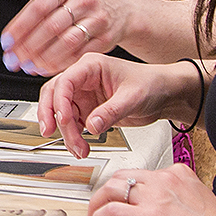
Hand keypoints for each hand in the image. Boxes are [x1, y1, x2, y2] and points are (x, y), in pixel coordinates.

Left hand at [1, 0, 139, 75]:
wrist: (122, 8)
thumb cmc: (83, 4)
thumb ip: (39, 14)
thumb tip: (11, 41)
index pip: (37, 8)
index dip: (19, 28)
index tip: (6, 43)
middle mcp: (82, 0)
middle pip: (50, 26)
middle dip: (29, 47)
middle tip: (16, 60)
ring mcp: (96, 18)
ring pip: (66, 42)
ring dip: (44, 58)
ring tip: (31, 67)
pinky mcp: (106, 37)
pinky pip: (80, 54)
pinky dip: (61, 64)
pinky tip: (48, 69)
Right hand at [37, 53, 193, 156]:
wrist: (165, 94)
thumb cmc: (152, 84)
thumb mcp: (133, 97)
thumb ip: (111, 111)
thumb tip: (91, 125)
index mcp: (91, 66)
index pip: (65, 81)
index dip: (60, 101)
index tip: (65, 120)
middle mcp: (84, 79)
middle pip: (55, 95)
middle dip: (51, 115)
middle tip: (51, 133)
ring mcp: (84, 95)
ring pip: (62, 113)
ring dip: (66, 133)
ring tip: (79, 148)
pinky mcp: (89, 110)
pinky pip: (73, 124)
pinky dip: (74, 137)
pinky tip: (82, 146)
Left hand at [84, 165, 215, 215]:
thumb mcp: (195, 207)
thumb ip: (173, 205)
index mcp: (179, 175)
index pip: (142, 175)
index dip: (127, 190)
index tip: (122, 202)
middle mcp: (166, 180)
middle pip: (121, 176)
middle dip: (106, 192)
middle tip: (101, 208)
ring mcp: (156, 197)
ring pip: (112, 189)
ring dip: (98, 204)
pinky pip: (112, 211)